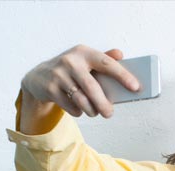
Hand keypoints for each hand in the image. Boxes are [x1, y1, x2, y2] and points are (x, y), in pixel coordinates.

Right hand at [20, 44, 139, 117]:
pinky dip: (78, 111)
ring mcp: (58, 75)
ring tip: (95, 112)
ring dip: (91, 110)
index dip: (122, 75)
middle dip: (103, 104)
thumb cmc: (71, 70)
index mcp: (84, 52)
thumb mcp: (85, 61)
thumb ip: (104, 58)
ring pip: (81, 100)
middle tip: (109, 114)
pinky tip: (79, 108)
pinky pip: (71, 107)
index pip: (106, 63)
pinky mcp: (50, 89)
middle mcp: (70, 61)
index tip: (136, 87)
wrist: (39, 77)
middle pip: (92, 87)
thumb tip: (120, 54)